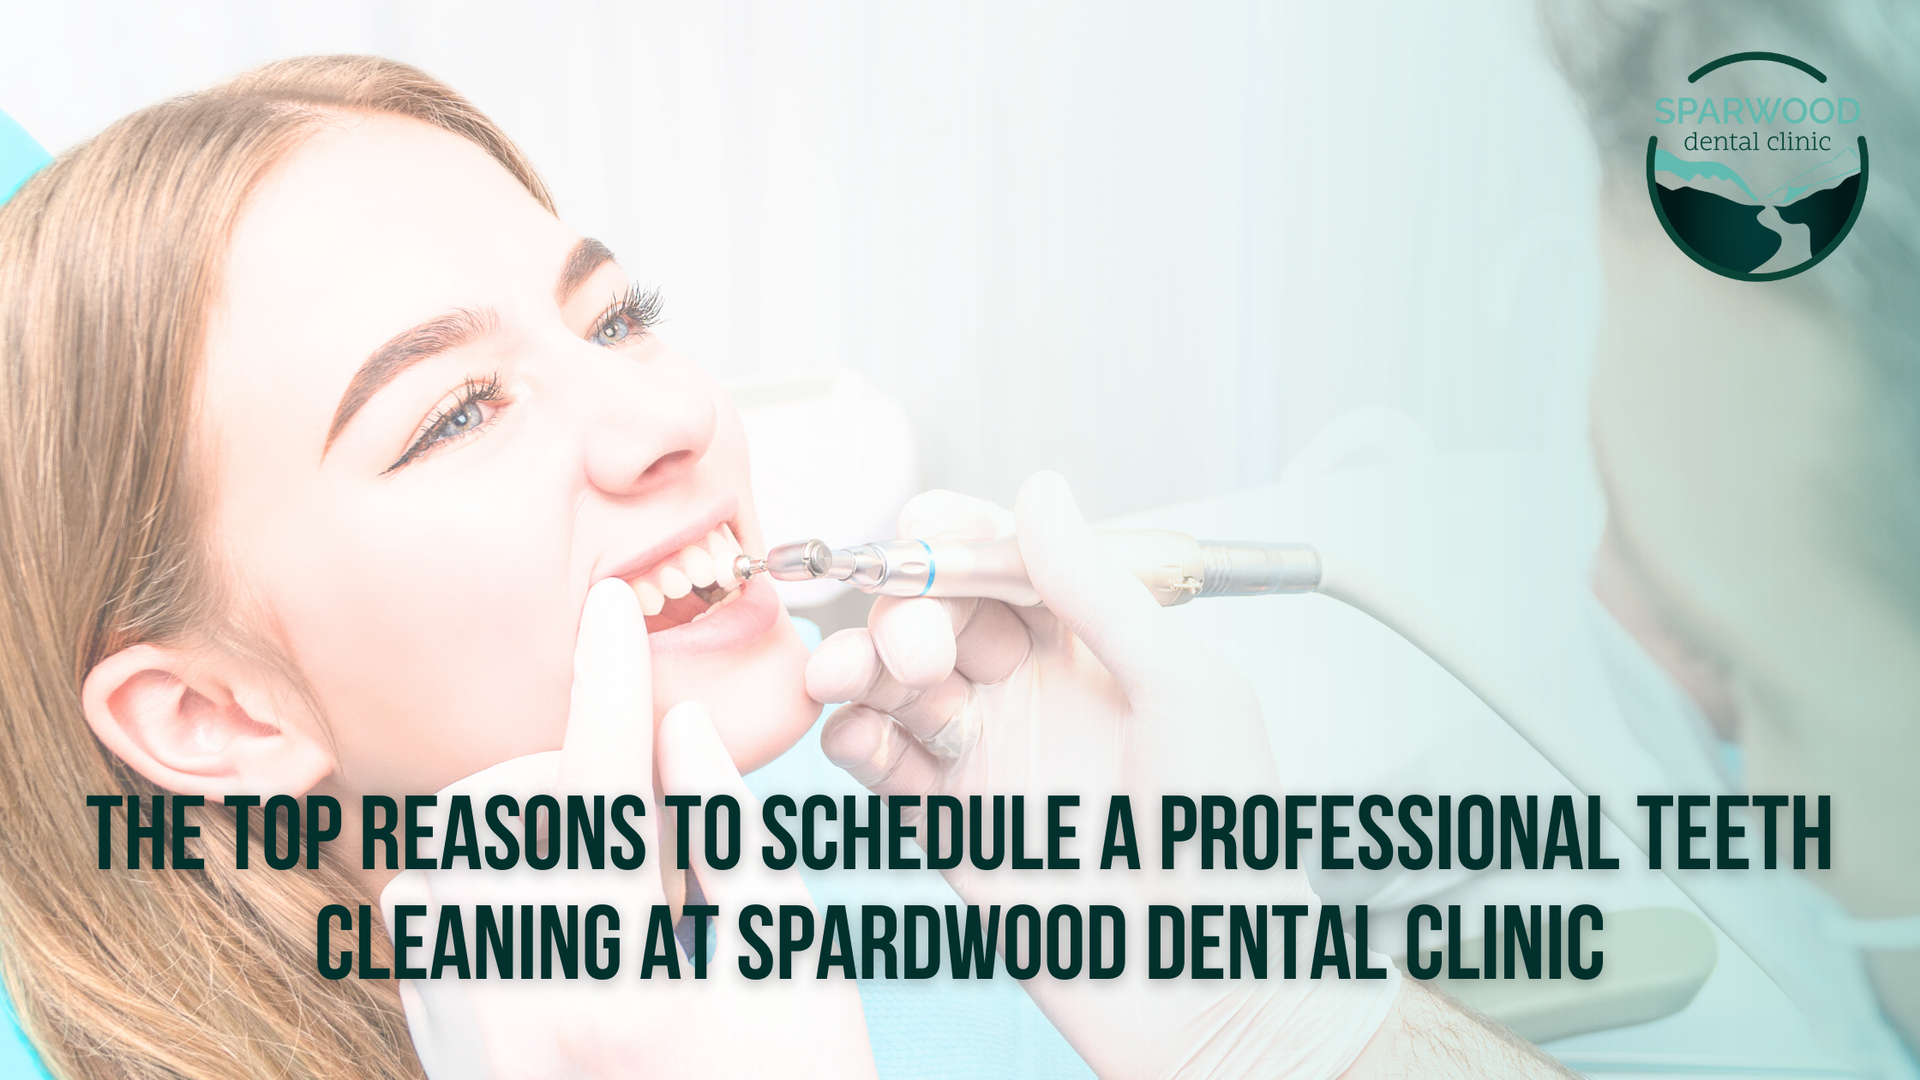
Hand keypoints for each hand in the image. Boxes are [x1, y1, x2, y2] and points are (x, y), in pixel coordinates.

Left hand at [382, 579, 875, 1079]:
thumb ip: (729, 835)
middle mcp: (520, 1021)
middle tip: (636, 797)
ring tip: (606, 871)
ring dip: (521, 835)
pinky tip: (563, 916)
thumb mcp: (792, 961)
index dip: (612, 682)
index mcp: (621, 988)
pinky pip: (435, 933)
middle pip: (500, 826)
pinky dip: (490, 892)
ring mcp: (473, 1050)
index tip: (612, 605)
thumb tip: (677, 727)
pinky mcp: (454, 1061)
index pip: (606, 791)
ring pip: (445, 873)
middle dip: (563, 777)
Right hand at [806, 472, 1399, 1079]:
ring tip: (851, 678)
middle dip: (907, 609)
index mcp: (1093, 642)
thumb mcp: (1183, 687)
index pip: (1003, 560)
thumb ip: (1100, 591)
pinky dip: (853, 740)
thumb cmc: (1225, 837)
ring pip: (892, 679)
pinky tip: (860, 739)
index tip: (926, 537)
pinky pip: (878, 761)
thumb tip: (1041, 493)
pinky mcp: (949, 819)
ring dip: (859, 666)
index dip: (957, 541)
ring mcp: (986, 751)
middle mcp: (1033, 688)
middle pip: (934, 610)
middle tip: (920, 645)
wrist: (1204, 976)